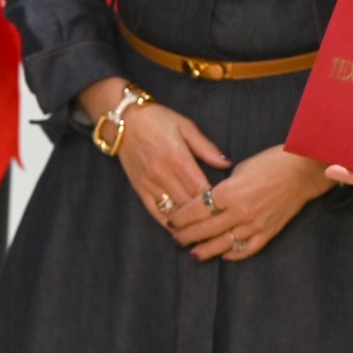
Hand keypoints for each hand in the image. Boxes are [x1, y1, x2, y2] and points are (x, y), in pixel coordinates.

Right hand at [78, 77, 230, 228]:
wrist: (123, 120)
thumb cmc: (159, 120)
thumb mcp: (187, 127)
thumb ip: (207, 148)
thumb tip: (227, 163)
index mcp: (178, 158)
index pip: (200, 188)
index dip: (215, 200)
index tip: (229, 206)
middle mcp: (163, 175)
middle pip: (188, 203)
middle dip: (205, 214)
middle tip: (221, 222)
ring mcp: (149, 184)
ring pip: (172, 211)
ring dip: (188, 223)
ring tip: (205, 232)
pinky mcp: (139, 190)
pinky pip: (154, 212)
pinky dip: (167, 223)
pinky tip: (179, 230)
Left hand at [167, 144, 333, 260]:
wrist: (304, 170)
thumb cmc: (273, 161)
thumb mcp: (241, 168)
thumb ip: (224, 187)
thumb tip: (211, 199)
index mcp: (229, 192)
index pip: (195, 210)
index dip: (180, 217)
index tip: (172, 220)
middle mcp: (239, 212)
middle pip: (204, 230)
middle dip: (186, 236)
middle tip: (176, 239)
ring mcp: (254, 225)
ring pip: (222, 244)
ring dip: (204, 251)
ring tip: (194, 254)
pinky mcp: (268, 232)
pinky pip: (246, 249)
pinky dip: (233, 254)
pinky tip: (224, 255)